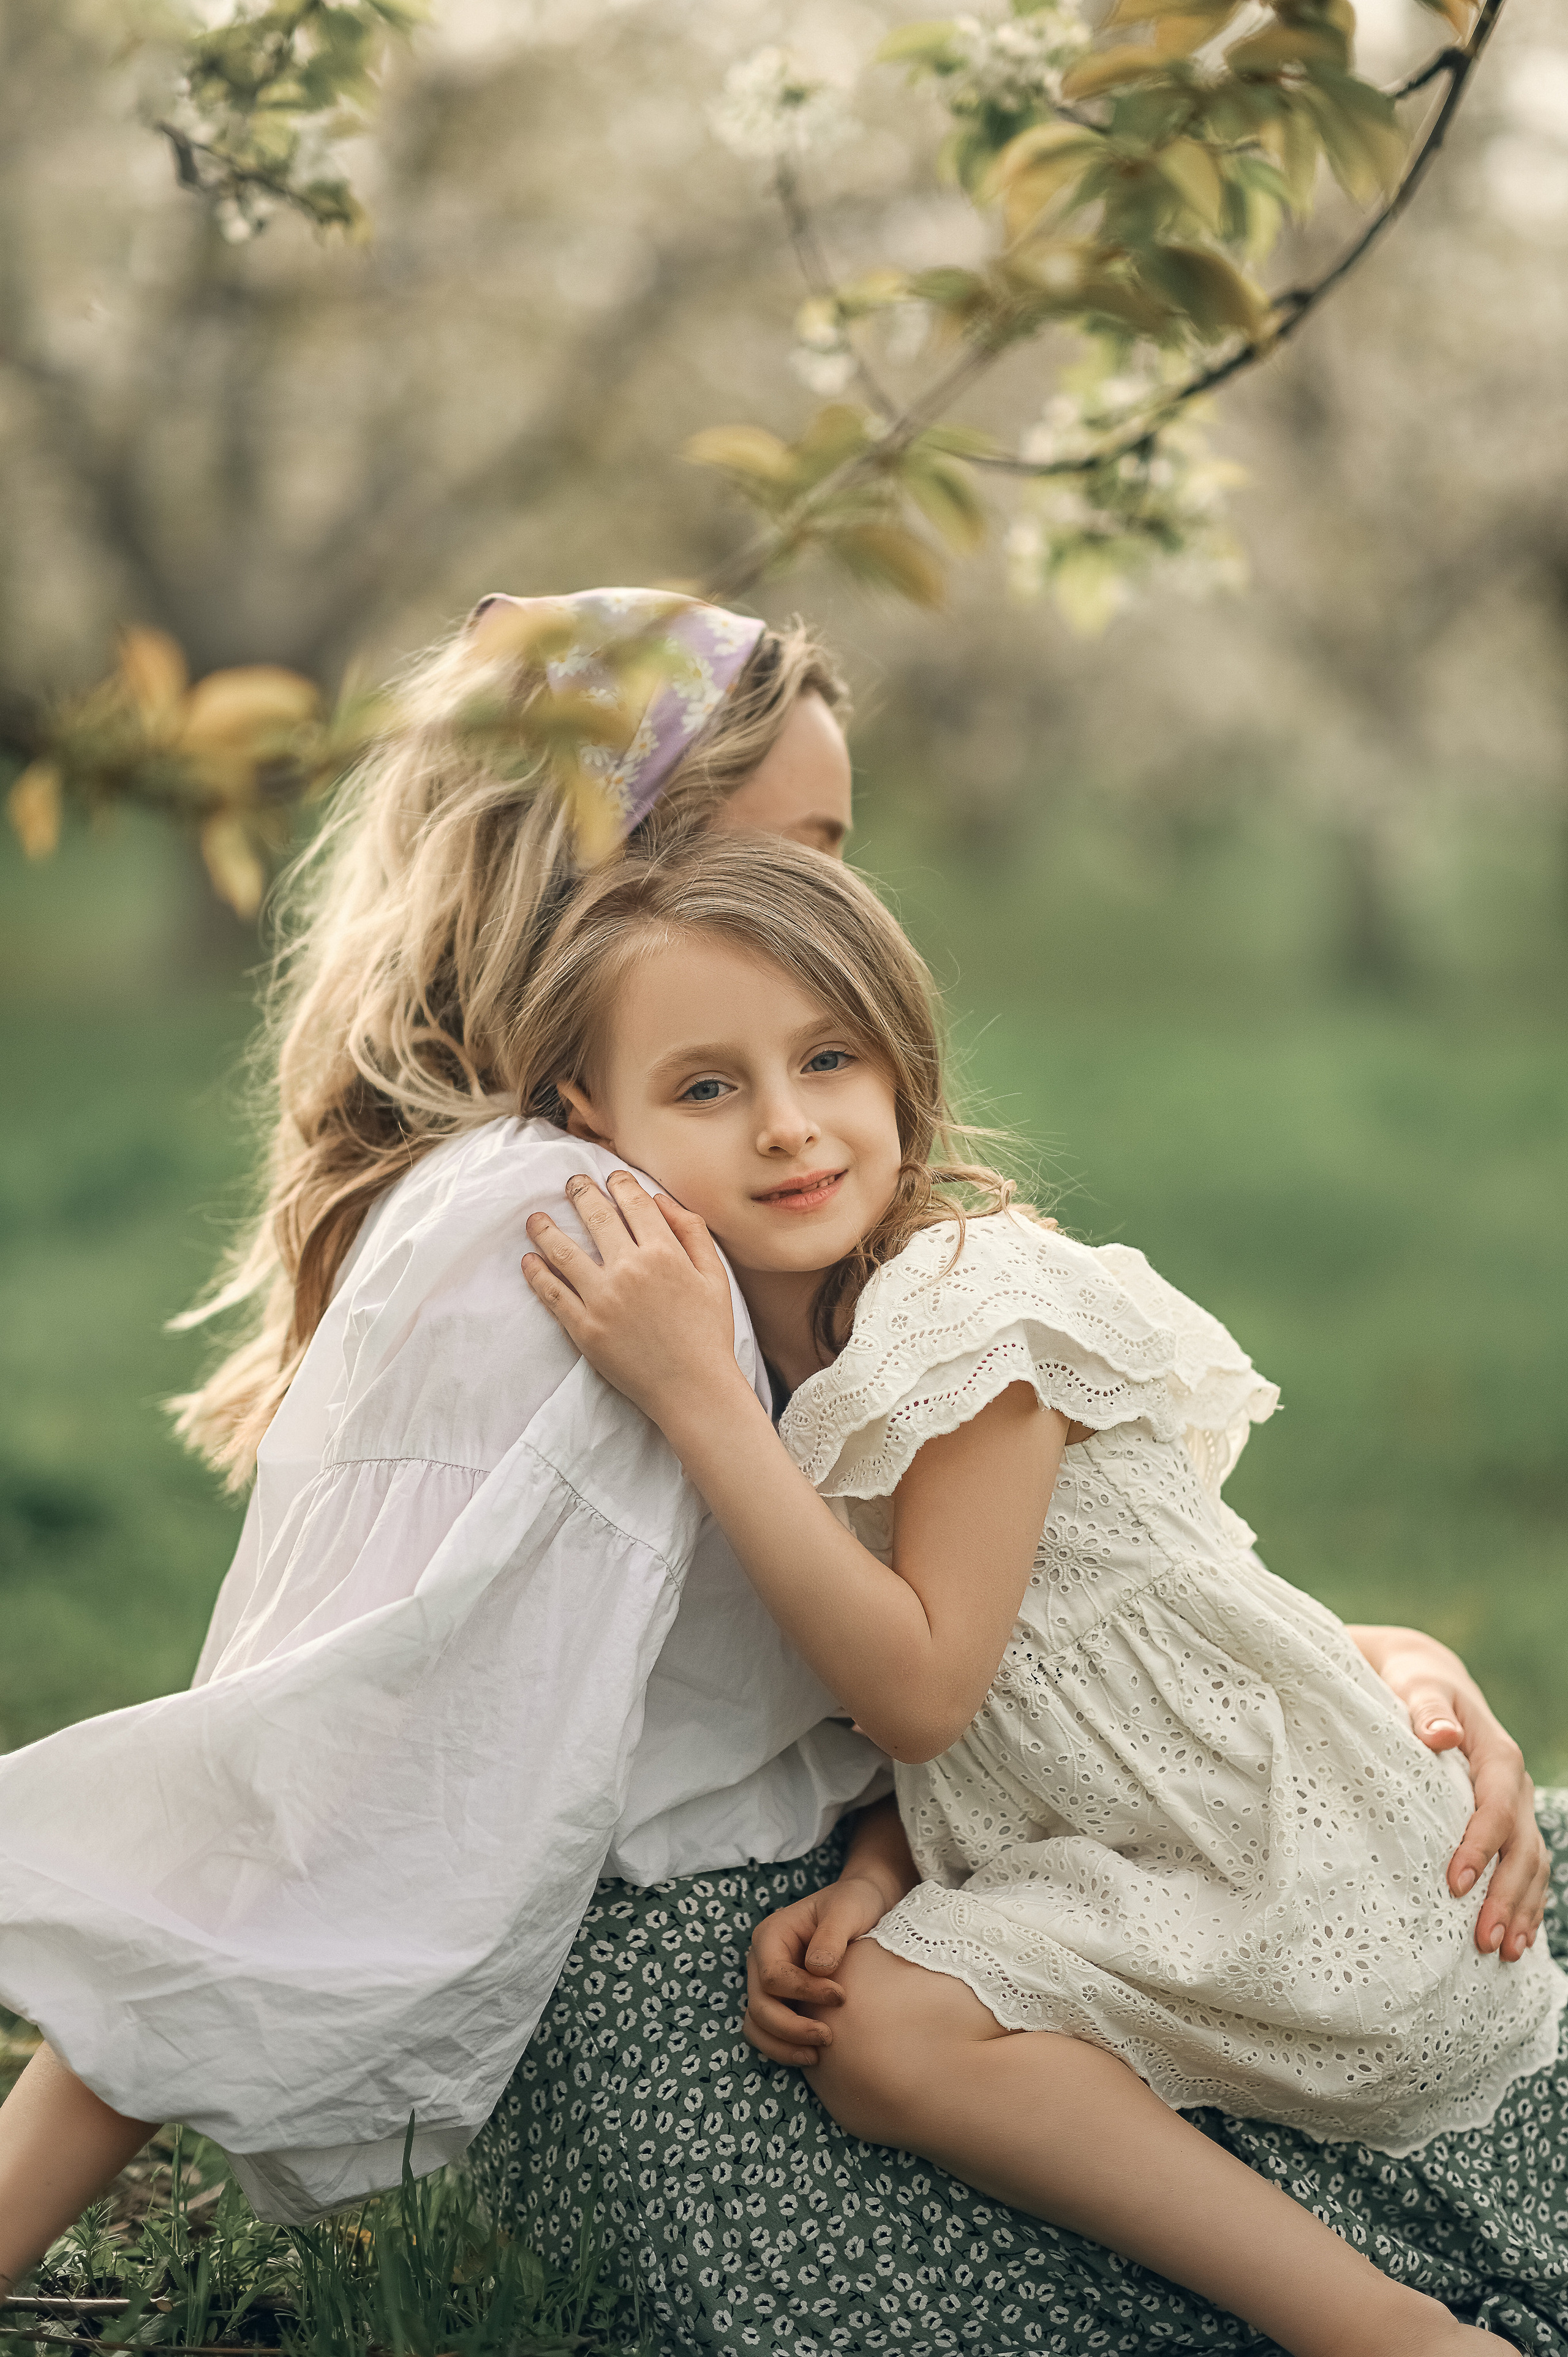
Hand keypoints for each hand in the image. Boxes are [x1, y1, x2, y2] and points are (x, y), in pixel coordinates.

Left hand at [521, 1172, 741, 1426]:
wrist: (693, 1389)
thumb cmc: (708, 1333)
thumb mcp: (715, 1276)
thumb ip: (692, 1232)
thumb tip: (660, 1200)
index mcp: (664, 1252)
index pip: (634, 1203)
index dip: (620, 1183)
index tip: (610, 1177)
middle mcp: (629, 1269)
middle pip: (595, 1216)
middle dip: (580, 1192)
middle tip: (571, 1183)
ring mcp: (602, 1299)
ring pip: (563, 1251)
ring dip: (545, 1229)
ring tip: (535, 1219)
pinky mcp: (583, 1328)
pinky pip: (551, 1293)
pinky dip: (536, 1273)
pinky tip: (528, 1260)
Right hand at [744, 1874, 893, 2066]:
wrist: (862, 1909)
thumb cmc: (853, 1904)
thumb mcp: (847, 1909)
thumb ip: (832, 1935)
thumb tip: (817, 1969)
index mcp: (771, 1935)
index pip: (773, 1976)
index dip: (804, 1992)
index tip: (840, 1997)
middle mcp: (761, 1961)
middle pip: (760, 2006)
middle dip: (791, 2027)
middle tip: (829, 2036)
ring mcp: (766, 1984)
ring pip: (757, 2025)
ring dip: (783, 2045)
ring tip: (818, 2054)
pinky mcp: (780, 2002)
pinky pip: (767, 2033)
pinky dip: (783, 2048)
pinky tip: (813, 2055)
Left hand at [1352, 1624, 1548, 1961]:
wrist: (1427, 1680)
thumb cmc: (1415, 1685)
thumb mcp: (1418, 1686)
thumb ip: (1427, 1709)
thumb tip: (1441, 1734)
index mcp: (1497, 1756)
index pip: (1497, 1809)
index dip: (1479, 1848)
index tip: (1454, 1884)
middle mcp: (1514, 1785)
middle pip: (1522, 1848)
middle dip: (1506, 1896)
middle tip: (1484, 1940)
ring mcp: (1515, 1807)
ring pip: (1531, 1865)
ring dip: (1521, 1910)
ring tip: (1503, 1952)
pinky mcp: (1506, 1823)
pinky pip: (1526, 1868)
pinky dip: (1525, 1903)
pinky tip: (1517, 1938)